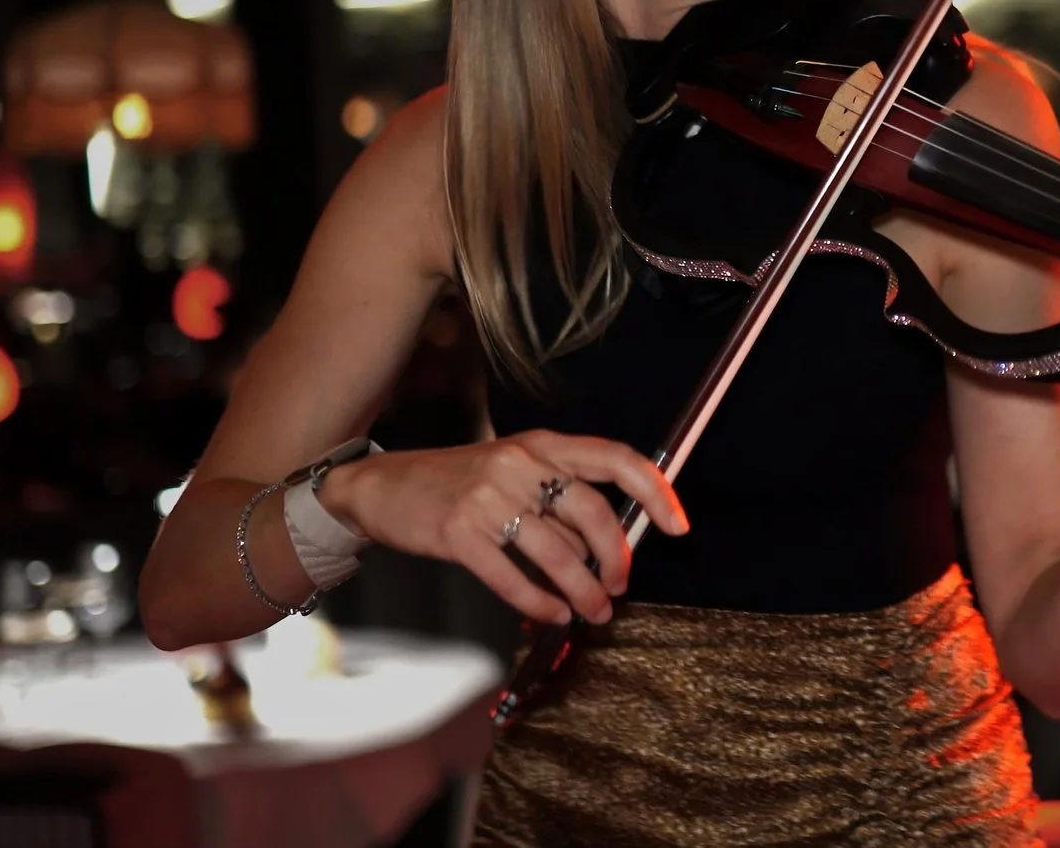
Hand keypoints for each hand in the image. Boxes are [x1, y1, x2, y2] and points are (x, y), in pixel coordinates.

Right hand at [319, 431, 685, 625]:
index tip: (677, 525)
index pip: (617, 459)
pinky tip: (552, 615)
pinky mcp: (459, 533)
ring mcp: (488, 498)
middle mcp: (521, 465)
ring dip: (584, 591)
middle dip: (617, 559)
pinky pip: (512, 577)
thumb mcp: (514, 473)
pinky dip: (539, 603)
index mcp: (543, 445)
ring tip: (594, 612)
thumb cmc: (458, 483)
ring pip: (558, 553)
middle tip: (620, 586)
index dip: (655, 492)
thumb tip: (609, 546)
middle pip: (594, 514)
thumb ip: (560, 499)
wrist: (382, 487)